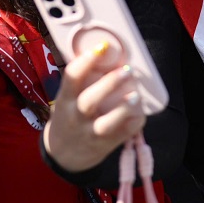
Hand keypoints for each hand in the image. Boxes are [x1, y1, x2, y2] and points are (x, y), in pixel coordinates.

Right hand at [43, 41, 144, 171]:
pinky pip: (122, 135)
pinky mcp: (105, 145)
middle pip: (89, 101)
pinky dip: (133, 123)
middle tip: (127, 69)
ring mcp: (90, 133)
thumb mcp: (66, 99)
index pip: (71, 78)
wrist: (63, 155)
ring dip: (123, 109)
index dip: (86, 61)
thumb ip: (80, 82)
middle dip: (109, 84)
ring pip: (106, 124)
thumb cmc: (68, 117)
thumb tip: (104, 52)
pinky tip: (140, 112)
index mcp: (65, 100)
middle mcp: (76, 117)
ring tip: (136, 96)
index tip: (102, 47)